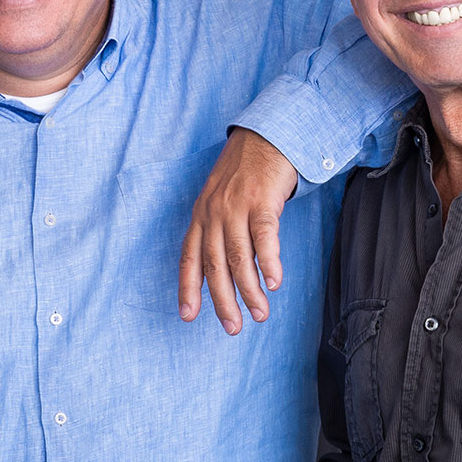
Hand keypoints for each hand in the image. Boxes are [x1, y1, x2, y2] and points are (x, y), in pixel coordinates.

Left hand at [178, 128, 298, 332]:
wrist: (267, 134)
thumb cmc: (247, 172)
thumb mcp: (221, 198)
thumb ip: (220, 230)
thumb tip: (229, 270)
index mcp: (201, 215)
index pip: (189, 257)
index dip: (188, 288)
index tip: (188, 317)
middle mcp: (213, 213)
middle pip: (214, 265)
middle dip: (223, 300)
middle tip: (233, 327)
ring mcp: (236, 206)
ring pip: (239, 257)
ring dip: (249, 290)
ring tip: (260, 313)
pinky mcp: (262, 199)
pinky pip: (264, 236)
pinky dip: (269, 262)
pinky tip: (274, 283)